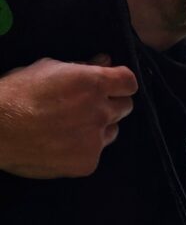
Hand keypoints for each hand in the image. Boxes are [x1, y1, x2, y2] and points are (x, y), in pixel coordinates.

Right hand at [0, 54, 137, 177]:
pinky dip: (84, 148)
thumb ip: (82, 67)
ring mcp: (95, 140)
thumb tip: (104, 61)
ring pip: (112, 131)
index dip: (121, 83)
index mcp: (92, 83)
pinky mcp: (88, 163)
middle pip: (125, 107)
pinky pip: (96, 152)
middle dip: (111, 104)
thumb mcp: (48, 69)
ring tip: (71, 126)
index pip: (129, 82)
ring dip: (100, 127)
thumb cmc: (17, 95)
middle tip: (87, 106)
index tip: (112, 85)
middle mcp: (100, 112)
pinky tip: (62, 144)